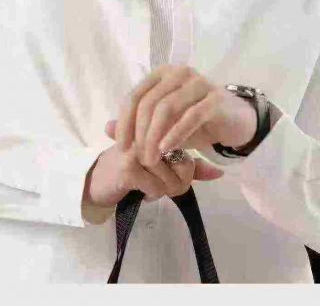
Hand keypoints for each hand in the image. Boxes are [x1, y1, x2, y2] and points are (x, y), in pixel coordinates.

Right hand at [83, 121, 223, 209]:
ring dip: (163, 189)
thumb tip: (220, 173)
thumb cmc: (135, 169)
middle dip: (177, 181)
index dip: (186, 167)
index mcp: (160, 125)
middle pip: (186, 166)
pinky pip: (159, 189)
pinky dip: (152, 194)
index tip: (168, 168)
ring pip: (173, 180)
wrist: (99, 180)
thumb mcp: (166, 166)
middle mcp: (150, 132)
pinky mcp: (129, 167)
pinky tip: (141, 189)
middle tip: (159, 180)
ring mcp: (139, 148)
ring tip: (148, 183)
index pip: (192, 149)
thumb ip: (192, 168)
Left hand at [114, 65, 257, 166]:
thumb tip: (106, 128)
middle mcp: (179, 73)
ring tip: (152, 159)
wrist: (235, 122)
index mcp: (163, 74)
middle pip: (149, 102)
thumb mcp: (163, 125)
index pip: (135, 95)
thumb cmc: (195, 122)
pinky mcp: (215, 99)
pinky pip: (191, 116)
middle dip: (140, 133)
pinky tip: (168, 150)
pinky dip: (176, 133)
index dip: (124, 122)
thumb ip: (137, 125)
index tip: (121, 147)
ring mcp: (199, 83)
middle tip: (140, 158)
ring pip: (167, 108)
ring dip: (155, 136)